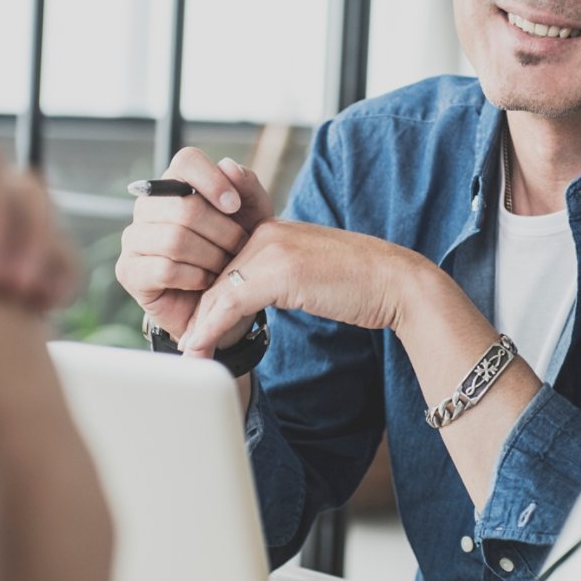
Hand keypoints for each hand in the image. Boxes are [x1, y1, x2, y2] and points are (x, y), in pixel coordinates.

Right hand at [115, 147, 274, 343]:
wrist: (224, 303)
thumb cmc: (235, 254)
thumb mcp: (253, 218)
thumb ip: (247, 186)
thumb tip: (227, 165)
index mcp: (174, 186)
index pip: (186, 161)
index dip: (213, 180)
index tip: (235, 206)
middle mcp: (147, 208)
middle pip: (184, 206)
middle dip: (222, 231)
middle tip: (239, 248)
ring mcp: (133, 239)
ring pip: (175, 239)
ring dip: (211, 256)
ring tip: (225, 267)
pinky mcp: (128, 271)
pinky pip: (165, 269)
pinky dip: (195, 278)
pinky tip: (206, 283)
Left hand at [176, 219, 432, 358]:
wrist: (394, 283)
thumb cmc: (356, 282)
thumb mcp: (304, 274)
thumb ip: (273, 278)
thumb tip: (239, 305)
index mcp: (270, 227)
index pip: (223, 262)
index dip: (206, 297)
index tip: (195, 327)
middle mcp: (266, 230)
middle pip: (215, 276)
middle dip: (199, 313)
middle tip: (186, 345)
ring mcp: (272, 247)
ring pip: (218, 290)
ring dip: (200, 327)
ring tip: (189, 353)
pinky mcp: (280, 270)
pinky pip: (231, 303)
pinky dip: (212, 330)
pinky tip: (201, 349)